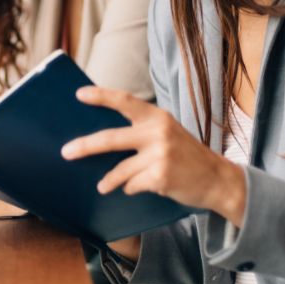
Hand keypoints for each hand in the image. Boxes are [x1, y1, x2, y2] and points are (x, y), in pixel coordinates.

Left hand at [61, 86, 247, 226]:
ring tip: (102, 186)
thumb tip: (103, 138)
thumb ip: (142, 130)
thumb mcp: (167, 132)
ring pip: (120, 170)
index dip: (101, 96)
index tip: (79, 95)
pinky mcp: (160, 177)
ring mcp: (160, 155)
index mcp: (157, 116)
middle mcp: (158, 132)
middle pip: (111, 139)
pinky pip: (133, 185)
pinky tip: (141, 188)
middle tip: (66, 152)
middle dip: (85, 146)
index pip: (124, 101)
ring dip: (109, 180)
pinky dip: (132, 188)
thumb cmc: (186, 155)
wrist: (217, 179)